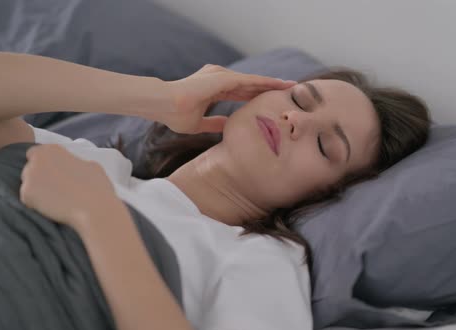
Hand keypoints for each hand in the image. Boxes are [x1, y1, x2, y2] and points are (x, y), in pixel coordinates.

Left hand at [19, 144, 122, 229]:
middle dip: (39, 178)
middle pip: (30, 169)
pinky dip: (37, 205)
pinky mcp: (25, 194)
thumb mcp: (90, 166)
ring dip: (37, 191)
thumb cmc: (96, 187)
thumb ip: (74, 162)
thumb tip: (72, 167)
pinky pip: (28, 200)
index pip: (36, 154)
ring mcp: (29, 176)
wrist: (94, 209)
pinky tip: (53, 208)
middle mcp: (37, 159)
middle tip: (54, 190)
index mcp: (52, 149)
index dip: (44, 165)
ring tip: (55, 200)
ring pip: (28, 184)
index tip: (53, 175)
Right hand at [160, 64, 296, 133]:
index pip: (242, 92)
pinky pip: (251, 81)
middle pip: (252, 84)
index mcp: (214, 89)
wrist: (164, 104)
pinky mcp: (224, 78)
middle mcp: (220, 79)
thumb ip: (214, 123)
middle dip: (270, 88)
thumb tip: (227, 126)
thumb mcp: (199, 123)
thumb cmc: (175, 115)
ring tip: (291, 87)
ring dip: (273, 84)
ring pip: (254, 80)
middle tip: (289, 91)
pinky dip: (266, 83)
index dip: (257, 96)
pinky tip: (280, 85)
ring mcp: (222, 76)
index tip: (271, 102)